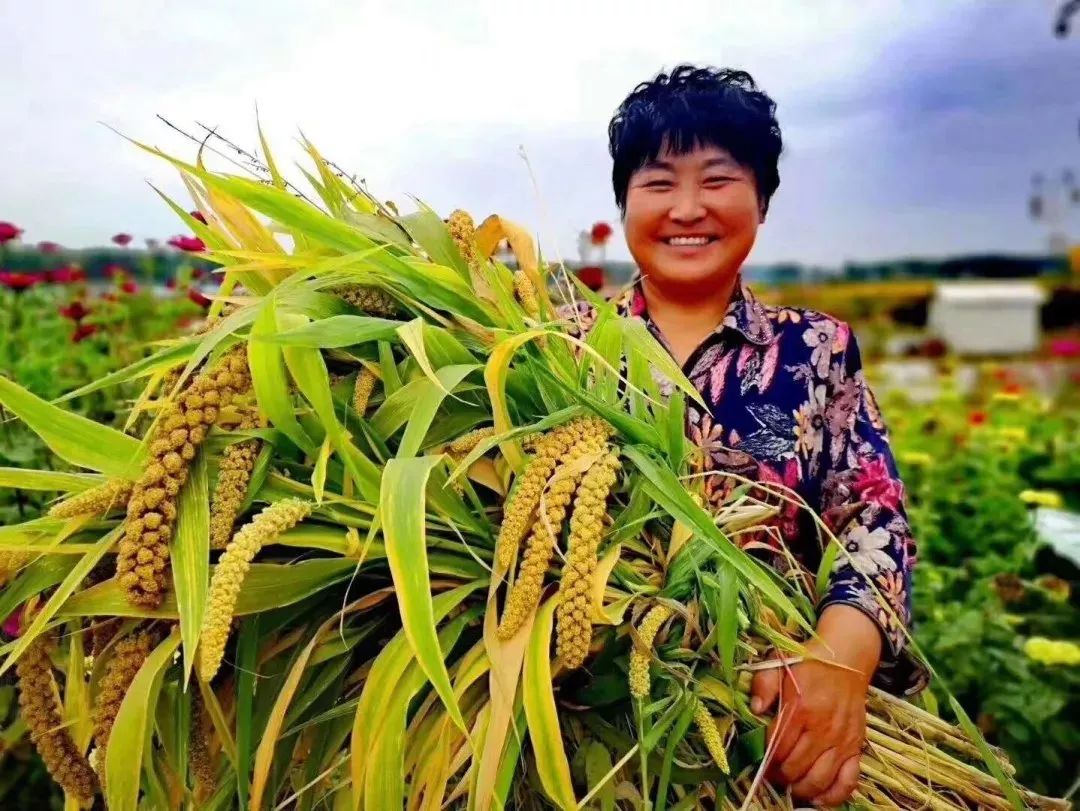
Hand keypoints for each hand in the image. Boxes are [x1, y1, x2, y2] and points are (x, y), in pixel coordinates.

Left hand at [750, 605, 880, 806]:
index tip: (759, 761)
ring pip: (818, 780)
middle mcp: (822, 728)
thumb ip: (763, 685)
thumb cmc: (810, 664)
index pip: (777, 746)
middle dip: (779, 776)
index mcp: (800, 707)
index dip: (765, 759)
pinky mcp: (856, 747)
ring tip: (790, 786)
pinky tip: (818, 797)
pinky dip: (832, 796)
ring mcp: (842, 740)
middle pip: (795, 767)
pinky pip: (848, 781)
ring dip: (800, 789)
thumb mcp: (779, 664)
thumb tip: (755, 709)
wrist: (848, 658)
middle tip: (772, 775)